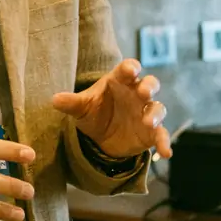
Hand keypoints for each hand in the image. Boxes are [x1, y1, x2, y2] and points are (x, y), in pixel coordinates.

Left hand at [52, 59, 171, 159]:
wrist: (100, 137)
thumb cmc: (94, 112)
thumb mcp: (82, 108)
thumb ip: (71, 103)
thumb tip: (54, 100)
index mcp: (120, 81)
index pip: (128, 69)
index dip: (131, 68)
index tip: (131, 70)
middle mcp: (137, 94)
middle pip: (150, 84)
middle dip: (149, 86)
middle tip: (144, 92)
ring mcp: (146, 112)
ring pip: (158, 108)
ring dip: (155, 114)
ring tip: (148, 122)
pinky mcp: (151, 132)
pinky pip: (162, 134)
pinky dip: (165, 142)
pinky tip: (166, 152)